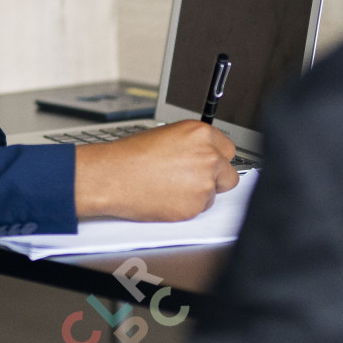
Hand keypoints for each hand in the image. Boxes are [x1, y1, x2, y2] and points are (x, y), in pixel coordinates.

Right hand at [73, 121, 237, 220]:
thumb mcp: (166, 135)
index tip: (208, 164)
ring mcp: (204, 182)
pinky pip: (200, 209)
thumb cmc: (131, 156)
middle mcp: (208, 155)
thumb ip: (192, 144)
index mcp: (200, 133)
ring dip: (199, 194)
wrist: (113, 176)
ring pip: (214, 194)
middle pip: (229, 174)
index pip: (228, 149)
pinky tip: (167, 197)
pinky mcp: (196, 205)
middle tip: (191, 179)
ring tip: (171, 187)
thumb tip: (202, 153)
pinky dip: (186, 207)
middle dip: (214, 179)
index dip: (216, 158)